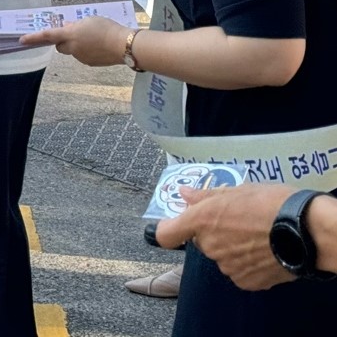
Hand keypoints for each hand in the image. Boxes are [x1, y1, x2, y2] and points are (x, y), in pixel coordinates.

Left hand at [18, 15, 131, 65]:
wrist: (124, 45)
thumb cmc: (106, 28)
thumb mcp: (89, 20)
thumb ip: (75, 25)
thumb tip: (67, 28)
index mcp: (70, 35)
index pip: (47, 36)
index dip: (33, 38)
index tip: (21, 40)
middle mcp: (72, 48)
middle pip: (60, 45)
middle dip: (63, 40)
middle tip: (74, 32)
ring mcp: (81, 57)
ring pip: (73, 50)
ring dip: (77, 44)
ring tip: (93, 37)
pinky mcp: (90, 63)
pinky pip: (83, 55)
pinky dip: (86, 50)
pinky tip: (99, 45)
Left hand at [156, 184, 296, 290]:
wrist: (305, 231)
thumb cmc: (271, 203)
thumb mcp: (237, 190)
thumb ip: (205, 196)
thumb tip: (183, 194)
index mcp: (202, 220)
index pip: (166, 234)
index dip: (169, 230)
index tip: (176, 225)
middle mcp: (210, 246)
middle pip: (201, 241)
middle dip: (213, 233)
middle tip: (237, 221)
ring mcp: (227, 267)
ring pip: (222, 256)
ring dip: (232, 248)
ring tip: (257, 236)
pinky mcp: (246, 282)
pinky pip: (239, 272)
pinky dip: (247, 264)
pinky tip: (264, 252)